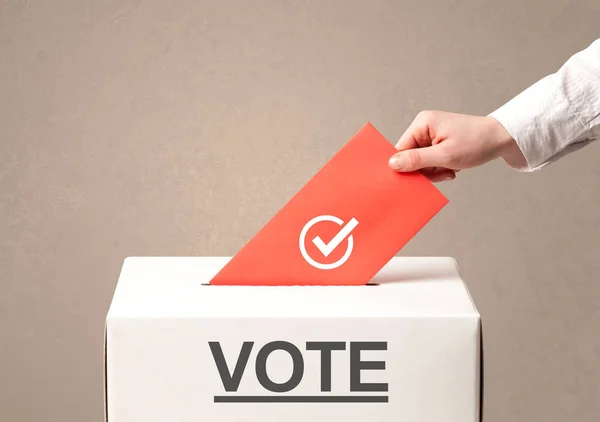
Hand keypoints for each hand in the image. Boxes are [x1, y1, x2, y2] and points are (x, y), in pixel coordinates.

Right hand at [388, 111, 524, 181]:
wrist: (502, 139)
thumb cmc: (477, 143)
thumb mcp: (445, 155)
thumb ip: (417, 160)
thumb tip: (392, 164)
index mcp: (422, 123)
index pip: (401, 149)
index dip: (405, 166)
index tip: (415, 179)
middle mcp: (424, 127)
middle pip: (410, 157)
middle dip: (424, 170)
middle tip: (442, 174)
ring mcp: (431, 135)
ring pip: (421, 162)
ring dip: (434, 172)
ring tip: (450, 170)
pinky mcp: (439, 143)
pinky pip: (430, 161)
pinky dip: (439, 169)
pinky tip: (452, 168)